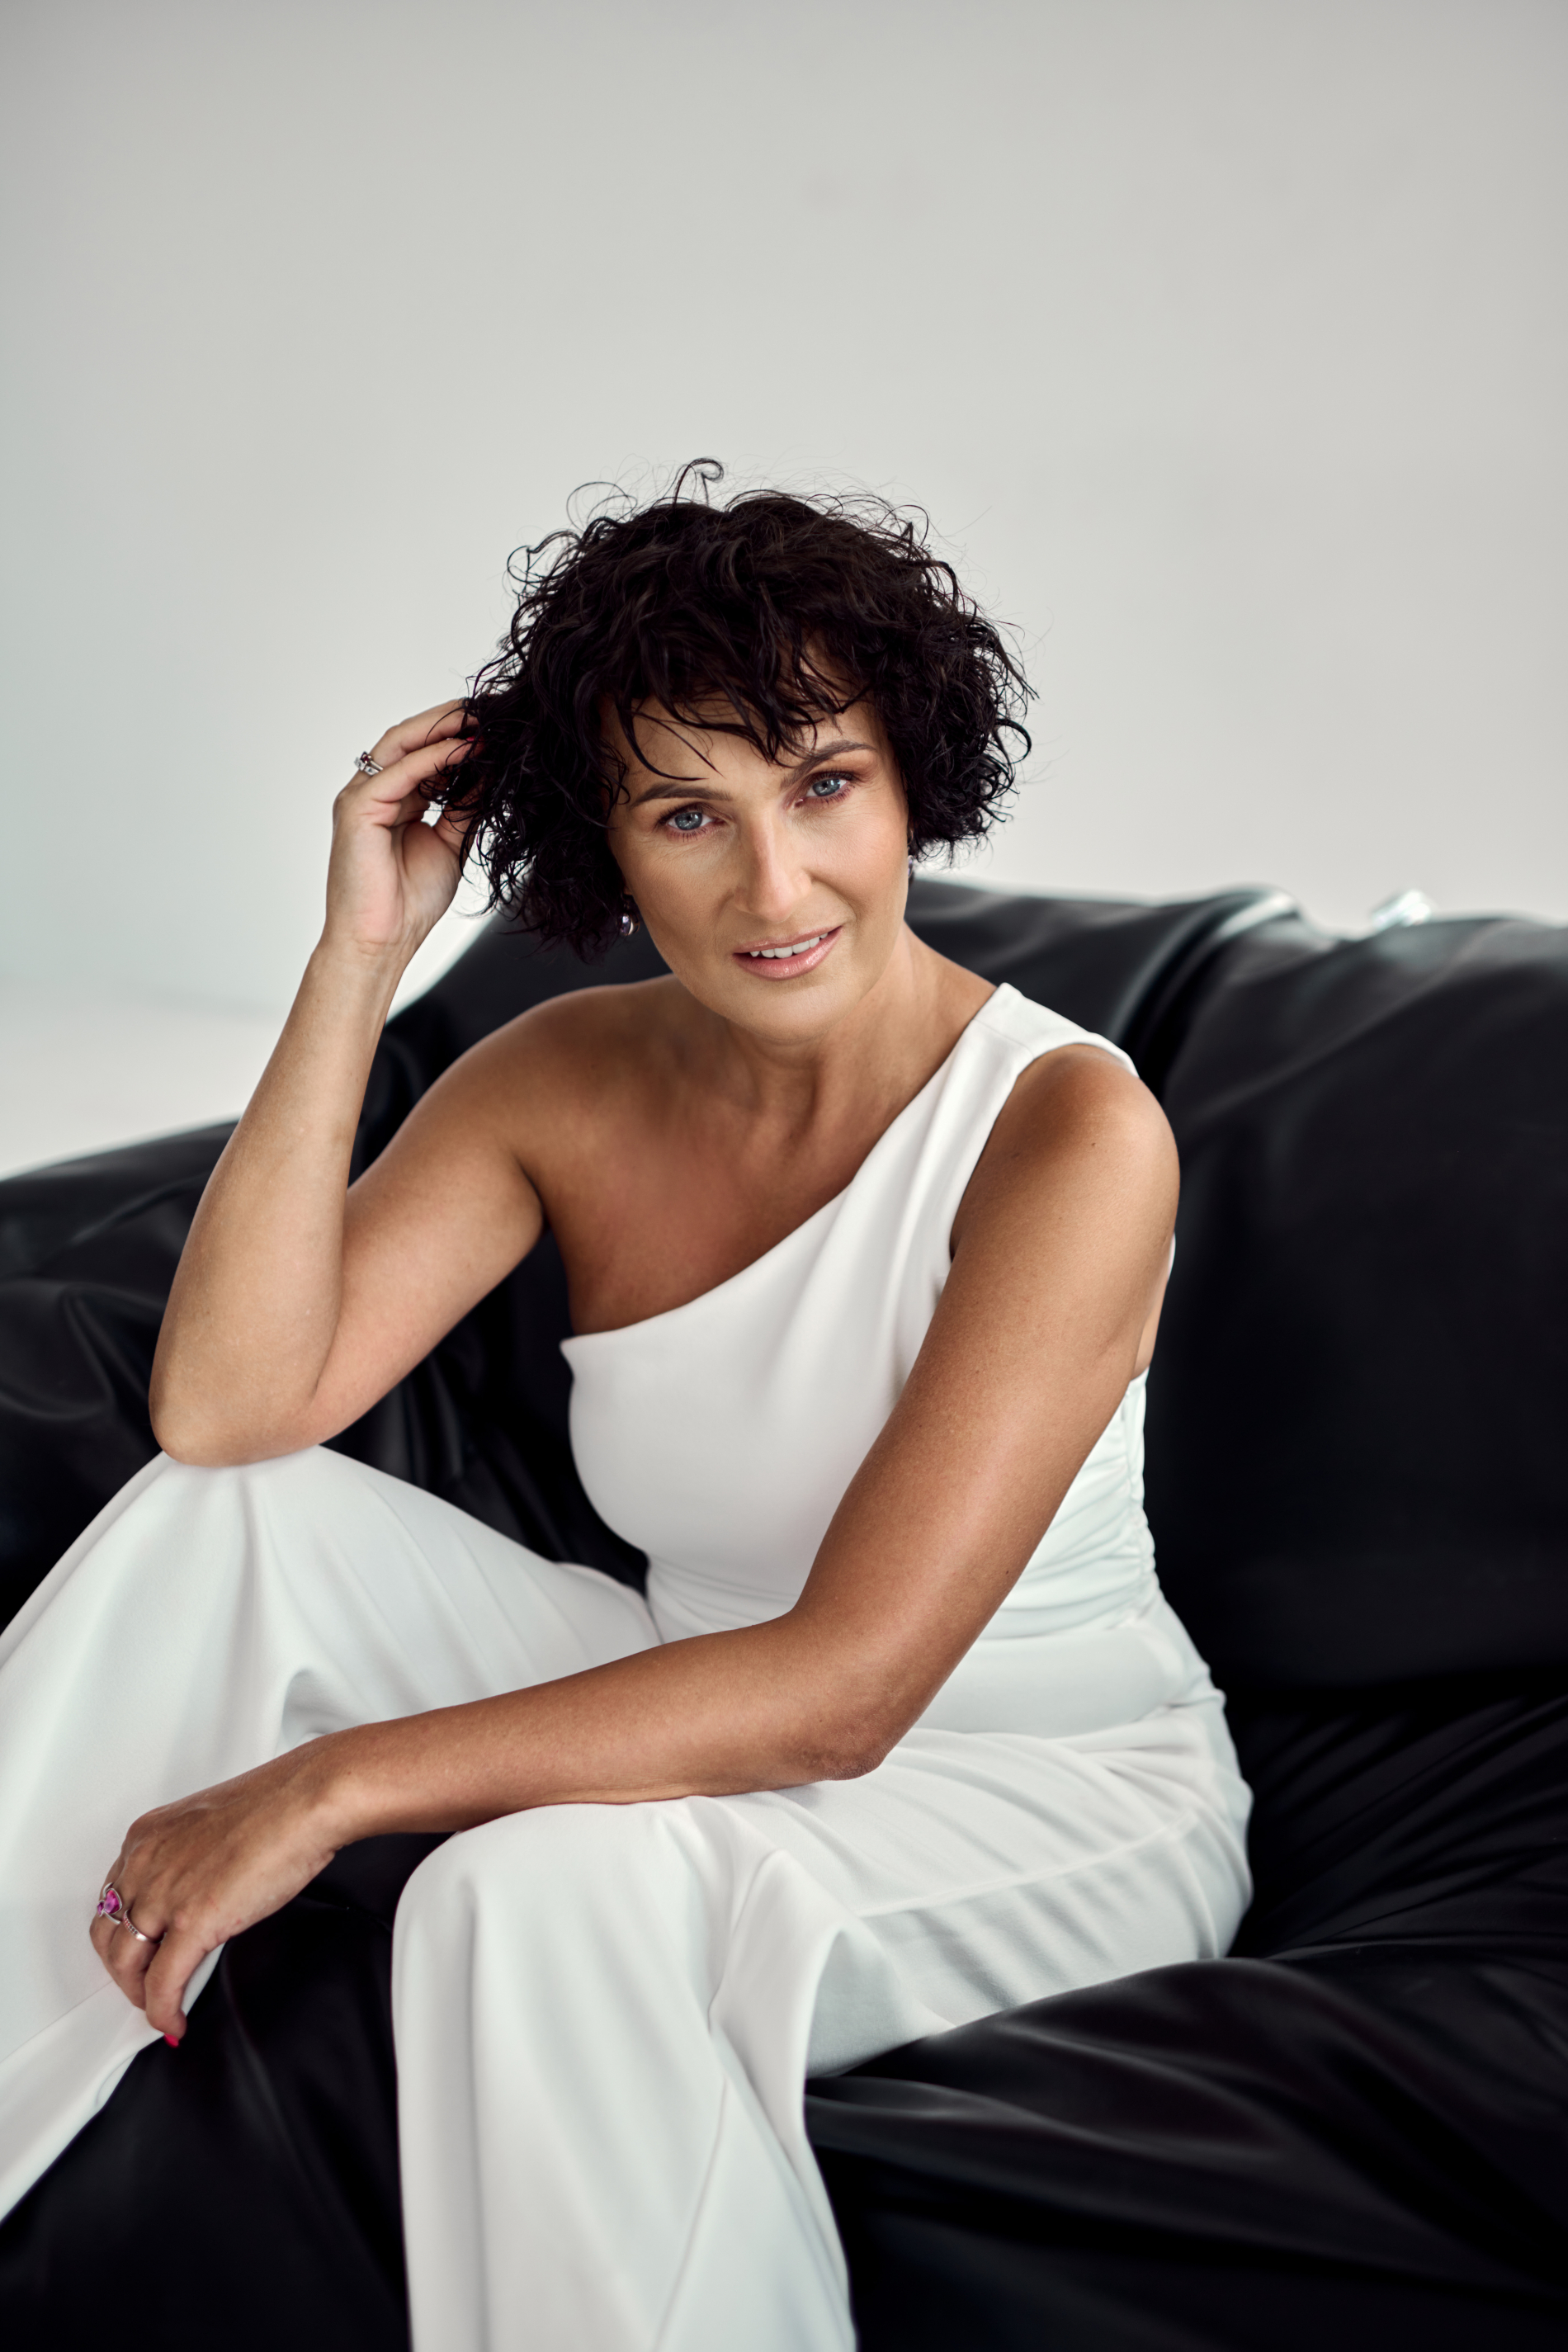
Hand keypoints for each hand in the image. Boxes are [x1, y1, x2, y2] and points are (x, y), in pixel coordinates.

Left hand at [89, 1743, 346, 2042]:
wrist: (305, 1802)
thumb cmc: (277, 1804)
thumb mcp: (209, 1824)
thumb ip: (190, 1857)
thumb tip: (198, 1888)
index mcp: (147, 1837)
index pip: (112, 1897)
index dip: (120, 1933)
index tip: (135, 1948)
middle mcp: (145, 1864)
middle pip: (108, 1934)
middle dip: (122, 1969)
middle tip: (140, 1985)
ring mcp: (164, 1894)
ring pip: (126, 1964)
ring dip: (139, 1994)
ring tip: (158, 2008)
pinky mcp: (191, 1923)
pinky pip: (162, 1983)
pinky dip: (163, 2011)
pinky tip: (174, 2023)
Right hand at [323, 700, 477, 960]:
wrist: (381, 943)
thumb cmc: (408, 904)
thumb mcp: (450, 844)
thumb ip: (464, 808)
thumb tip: (491, 775)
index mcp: (392, 799)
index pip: (423, 753)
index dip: (456, 736)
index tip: (495, 726)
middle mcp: (372, 792)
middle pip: (409, 739)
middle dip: (449, 720)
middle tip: (490, 708)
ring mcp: (360, 797)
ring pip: (402, 744)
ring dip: (442, 729)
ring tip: (481, 718)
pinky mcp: (357, 808)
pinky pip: (401, 772)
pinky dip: (435, 757)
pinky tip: (466, 749)